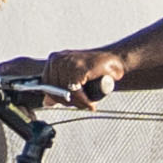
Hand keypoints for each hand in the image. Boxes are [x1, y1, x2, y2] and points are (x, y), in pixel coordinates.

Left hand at [0, 46, 130, 97]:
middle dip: (69, 101)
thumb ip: (59, 88)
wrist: (116, 60)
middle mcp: (58, 59)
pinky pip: (75, 92)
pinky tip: (91, 103)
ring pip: (64, 93)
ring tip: (88, 103)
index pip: (46, 85)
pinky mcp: (79, 68)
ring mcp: (67, 62)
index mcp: (54, 60)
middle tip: (83, 104)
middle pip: (54, 90)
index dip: (58, 97)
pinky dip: (83, 100)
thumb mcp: (74, 77)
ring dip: (77, 102)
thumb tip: (47, 102)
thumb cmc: (95, 69)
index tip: (71, 101)